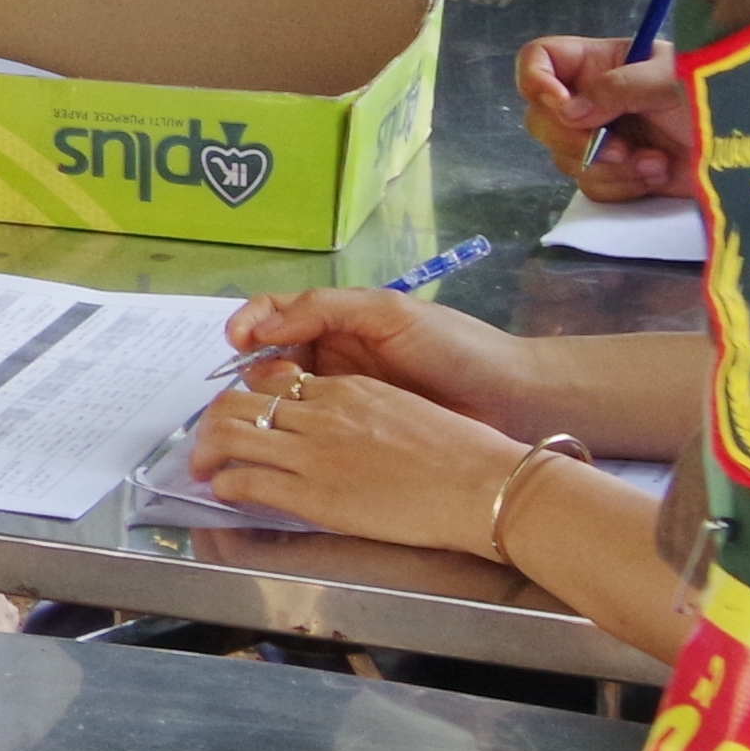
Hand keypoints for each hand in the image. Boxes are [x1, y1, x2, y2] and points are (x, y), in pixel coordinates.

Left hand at [169, 352, 542, 559]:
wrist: (481, 485)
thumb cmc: (462, 454)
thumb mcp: (405, 412)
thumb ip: (365, 413)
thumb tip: (347, 429)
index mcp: (348, 389)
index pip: (277, 381)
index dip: (252, 395)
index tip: (245, 411)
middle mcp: (322, 413)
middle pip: (242, 400)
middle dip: (216, 419)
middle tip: (210, 439)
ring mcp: (313, 452)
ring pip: (230, 434)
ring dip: (207, 450)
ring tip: (202, 464)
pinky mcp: (312, 493)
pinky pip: (245, 479)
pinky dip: (224, 482)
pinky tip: (222, 490)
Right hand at [218, 283, 556, 439]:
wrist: (512, 398)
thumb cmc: (457, 347)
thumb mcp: (390, 314)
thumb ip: (324, 309)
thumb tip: (262, 325)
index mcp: (340, 319)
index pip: (275, 313)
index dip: (249, 324)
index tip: (236, 342)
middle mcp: (335, 354)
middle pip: (270, 356)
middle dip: (251, 367)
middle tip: (256, 387)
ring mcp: (344, 395)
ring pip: (284, 394)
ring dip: (265, 401)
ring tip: (267, 413)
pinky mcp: (355, 433)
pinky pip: (311, 428)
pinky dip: (289, 432)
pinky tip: (283, 440)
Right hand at [518, 36, 691, 200]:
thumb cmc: (715, 94)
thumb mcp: (669, 78)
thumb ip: (617, 88)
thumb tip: (568, 111)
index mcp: (598, 64)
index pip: (539, 61)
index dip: (536, 81)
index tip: (562, 105)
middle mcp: (591, 101)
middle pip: (541, 119)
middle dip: (576, 140)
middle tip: (617, 147)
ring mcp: (601, 139)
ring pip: (565, 160)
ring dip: (609, 167)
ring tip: (656, 161)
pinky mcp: (616, 175)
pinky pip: (591, 187)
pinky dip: (622, 186)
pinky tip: (656, 174)